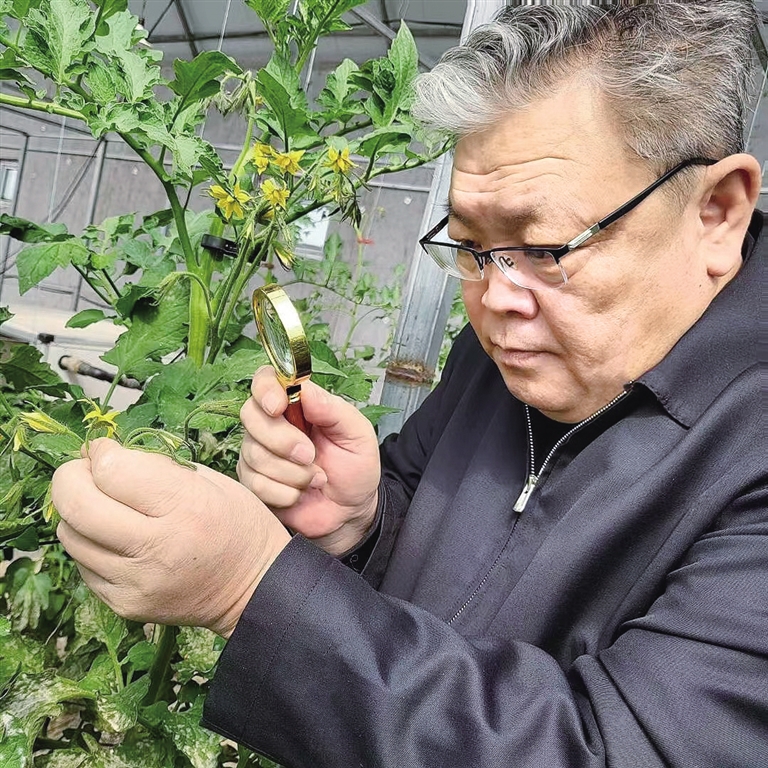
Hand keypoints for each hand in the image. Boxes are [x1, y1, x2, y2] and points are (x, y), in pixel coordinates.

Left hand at [52, 439, 290, 637]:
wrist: (255, 588)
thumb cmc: (237, 523)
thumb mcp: (211, 480)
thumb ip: (157, 466)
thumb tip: (102, 454)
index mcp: (185, 506)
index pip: (112, 471)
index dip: (101, 452)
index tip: (105, 448)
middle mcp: (157, 546)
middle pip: (77, 505)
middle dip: (70, 477)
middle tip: (84, 470)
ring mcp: (136, 581)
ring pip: (70, 535)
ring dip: (76, 512)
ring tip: (100, 504)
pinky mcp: (124, 604)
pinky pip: (83, 565)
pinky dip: (90, 543)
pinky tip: (113, 537)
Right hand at [238, 367, 380, 555]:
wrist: (351, 510)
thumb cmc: (355, 467)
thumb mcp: (357, 434)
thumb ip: (333, 410)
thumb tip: (304, 389)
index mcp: (297, 404)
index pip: (266, 380)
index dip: (265, 389)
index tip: (278, 407)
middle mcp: (272, 424)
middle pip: (251, 415)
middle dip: (282, 440)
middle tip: (310, 455)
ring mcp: (259, 453)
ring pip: (254, 454)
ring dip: (292, 472)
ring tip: (316, 477)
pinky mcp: (254, 483)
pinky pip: (256, 484)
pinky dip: (285, 493)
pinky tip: (301, 493)